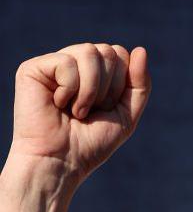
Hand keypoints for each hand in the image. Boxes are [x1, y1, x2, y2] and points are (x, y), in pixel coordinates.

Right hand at [9, 43, 150, 194]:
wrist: (62, 162)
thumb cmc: (91, 143)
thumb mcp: (127, 114)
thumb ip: (139, 84)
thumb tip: (140, 49)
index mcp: (95, 72)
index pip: (120, 54)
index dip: (121, 83)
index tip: (106, 108)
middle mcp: (74, 63)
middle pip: (108, 51)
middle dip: (108, 88)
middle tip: (90, 111)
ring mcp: (53, 64)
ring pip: (89, 52)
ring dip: (91, 90)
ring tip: (77, 110)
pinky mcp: (33, 68)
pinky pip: (67, 62)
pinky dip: (70, 89)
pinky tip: (58, 104)